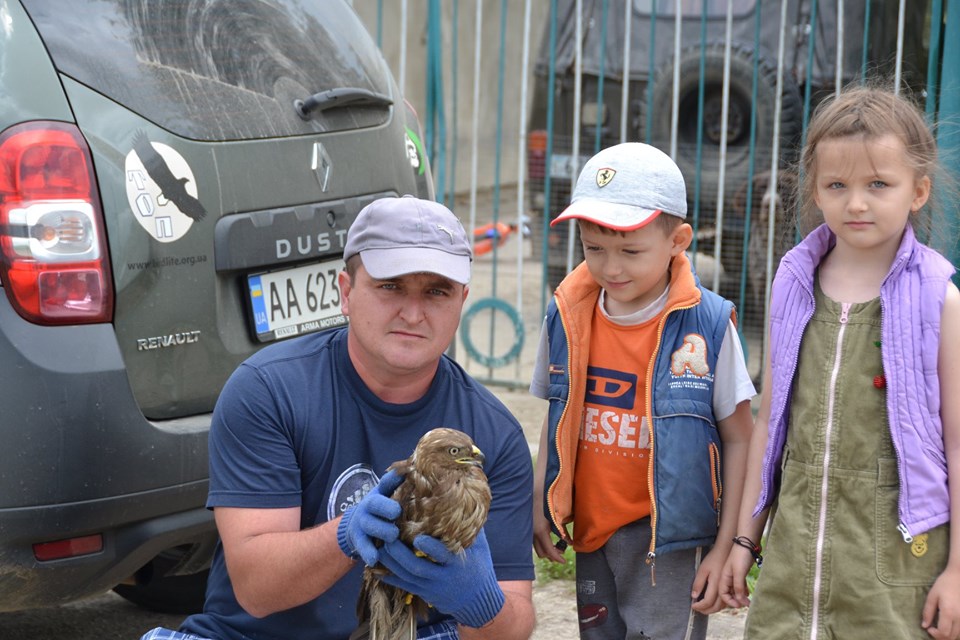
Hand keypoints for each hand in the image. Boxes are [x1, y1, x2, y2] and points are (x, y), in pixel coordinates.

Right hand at [336, 470, 403, 565]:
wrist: (356, 525)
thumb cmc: (383, 509)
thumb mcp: (390, 495)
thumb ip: (401, 485)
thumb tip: (419, 468)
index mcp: (380, 492)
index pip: (385, 483)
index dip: (391, 479)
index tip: (401, 476)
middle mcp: (368, 505)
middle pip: (375, 503)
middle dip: (385, 507)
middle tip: (397, 513)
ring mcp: (362, 522)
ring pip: (370, 525)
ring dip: (381, 530)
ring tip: (393, 535)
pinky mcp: (358, 539)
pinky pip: (362, 546)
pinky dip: (367, 552)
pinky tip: (374, 559)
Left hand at [378, 528, 505, 627]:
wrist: (478, 600)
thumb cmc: (480, 567)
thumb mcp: (480, 547)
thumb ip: (471, 528)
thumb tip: (464, 500)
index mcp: (457, 564)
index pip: (442, 556)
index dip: (429, 548)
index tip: (417, 537)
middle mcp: (442, 577)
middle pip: (417, 568)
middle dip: (400, 554)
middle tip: (388, 536)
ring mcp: (431, 587)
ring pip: (407, 577)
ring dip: (391, 562)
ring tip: (380, 546)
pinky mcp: (424, 593)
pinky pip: (404, 586)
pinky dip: (389, 577)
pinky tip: (376, 567)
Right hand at [532, 508, 567, 562]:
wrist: (532, 495)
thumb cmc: (546, 505)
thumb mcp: (556, 518)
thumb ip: (563, 531)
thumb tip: (570, 543)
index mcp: (541, 532)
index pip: (549, 551)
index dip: (557, 558)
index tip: (564, 561)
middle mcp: (533, 534)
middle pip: (542, 553)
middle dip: (552, 556)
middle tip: (562, 551)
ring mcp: (529, 533)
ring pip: (538, 548)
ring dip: (547, 550)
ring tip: (556, 546)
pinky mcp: (528, 530)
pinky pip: (535, 542)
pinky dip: (543, 544)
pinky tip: (549, 539)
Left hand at [690, 546, 725, 613]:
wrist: (726, 551)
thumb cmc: (713, 559)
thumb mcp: (702, 569)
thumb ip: (698, 583)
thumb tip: (694, 596)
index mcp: (716, 585)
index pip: (707, 602)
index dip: (699, 606)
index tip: (693, 606)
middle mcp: (724, 590)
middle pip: (716, 607)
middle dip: (706, 611)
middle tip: (697, 610)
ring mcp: (729, 589)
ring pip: (722, 606)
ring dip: (713, 609)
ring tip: (704, 608)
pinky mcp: (732, 587)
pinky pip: (726, 601)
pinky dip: (719, 605)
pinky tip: (713, 602)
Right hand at [718, 545, 754, 608]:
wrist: (747, 542)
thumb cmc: (741, 556)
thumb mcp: (739, 572)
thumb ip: (738, 587)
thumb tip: (739, 600)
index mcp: (723, 577)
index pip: (722, 594)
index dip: (729, 601)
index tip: (739, 605)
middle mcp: (726, 577)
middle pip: (727, 593)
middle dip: (735, 600)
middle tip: (746, 604)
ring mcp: (732, 574)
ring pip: (734, 590)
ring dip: (740, 596)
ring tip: (749, 600)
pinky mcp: (739, 572)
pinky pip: (739, 584)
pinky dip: (742, 590)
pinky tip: (748, 593)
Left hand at [922, 565, 959, 638]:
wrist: (958, 577)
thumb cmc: (944, 584)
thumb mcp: (932, 596)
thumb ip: (928, 612)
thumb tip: (924, 626)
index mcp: (949, 612)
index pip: (944, 633)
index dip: (935, 634)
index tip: (929, 628)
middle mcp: (959, 617)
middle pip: (951, 637)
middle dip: (940, 637)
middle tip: (933, 630)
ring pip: (957, 635)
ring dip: (948, 635)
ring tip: (939, 628)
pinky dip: (954, 632)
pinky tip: (947, 626)